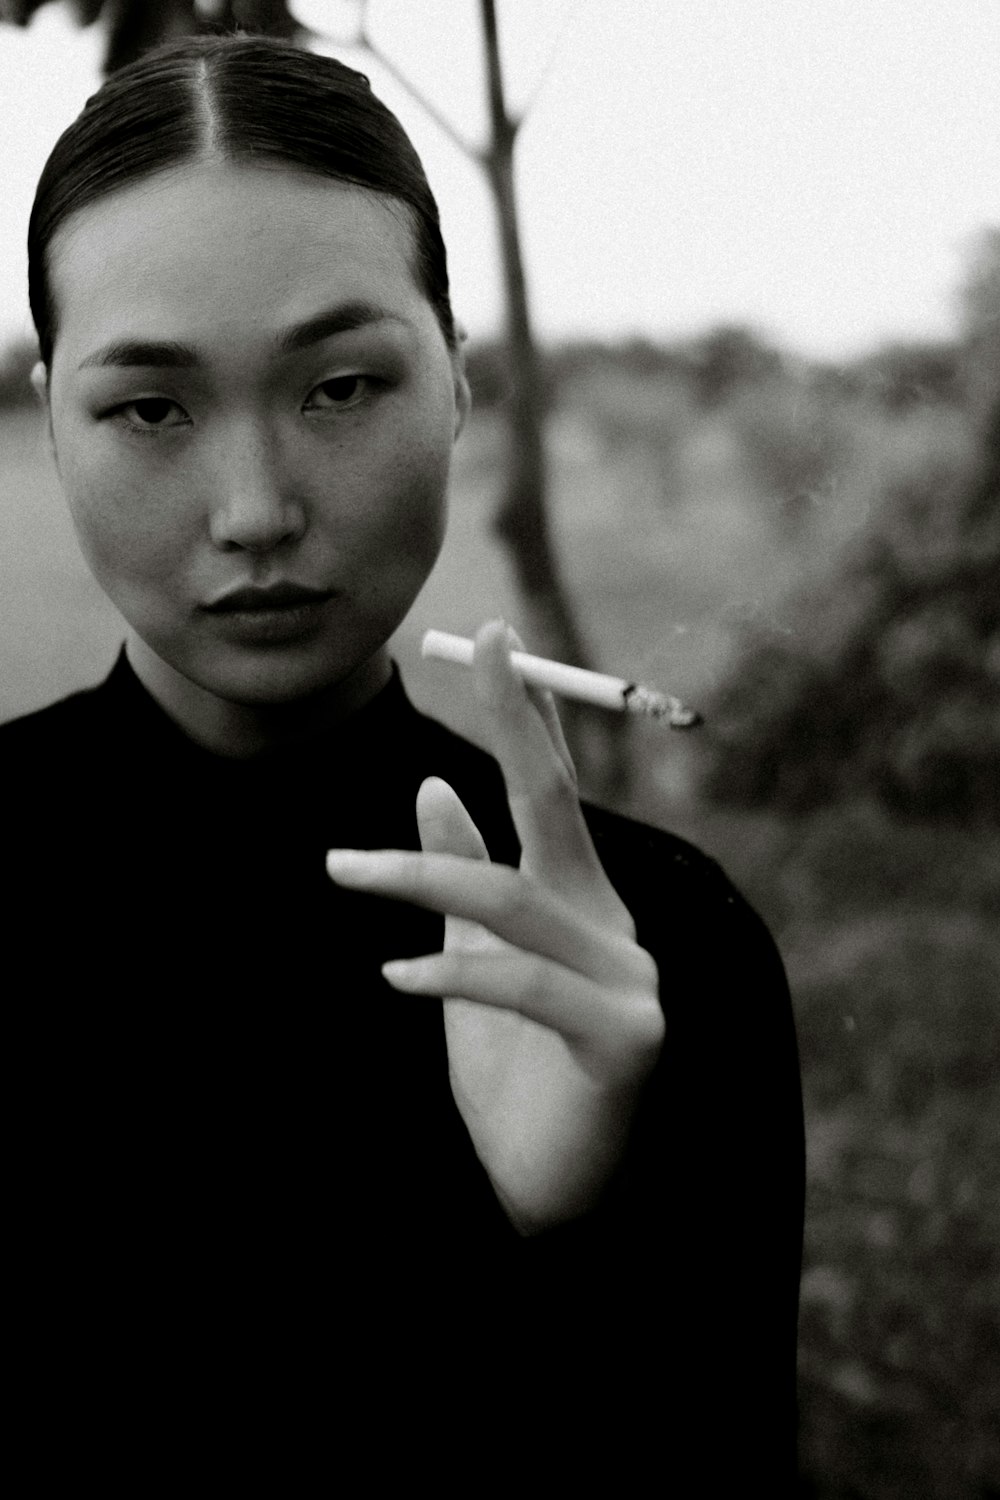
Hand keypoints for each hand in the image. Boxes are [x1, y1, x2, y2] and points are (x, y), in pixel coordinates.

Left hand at [326, 620, 663, 1233]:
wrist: (538, 1193)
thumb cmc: (509, 1072)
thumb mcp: (469, 959)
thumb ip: (461, 874)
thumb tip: (431, 783)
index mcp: (580, 900)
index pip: (549, 790)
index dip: (523, 715)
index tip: (492, 638)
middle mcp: (614, 926)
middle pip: (555, 806)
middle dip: (515, 721)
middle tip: (476, 643)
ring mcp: (630, 983)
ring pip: (514, 899)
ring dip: (420, 876)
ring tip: (339, 869)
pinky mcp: (625, 1044)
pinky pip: (529, 987)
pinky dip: (456, 975)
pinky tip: (396, 978)